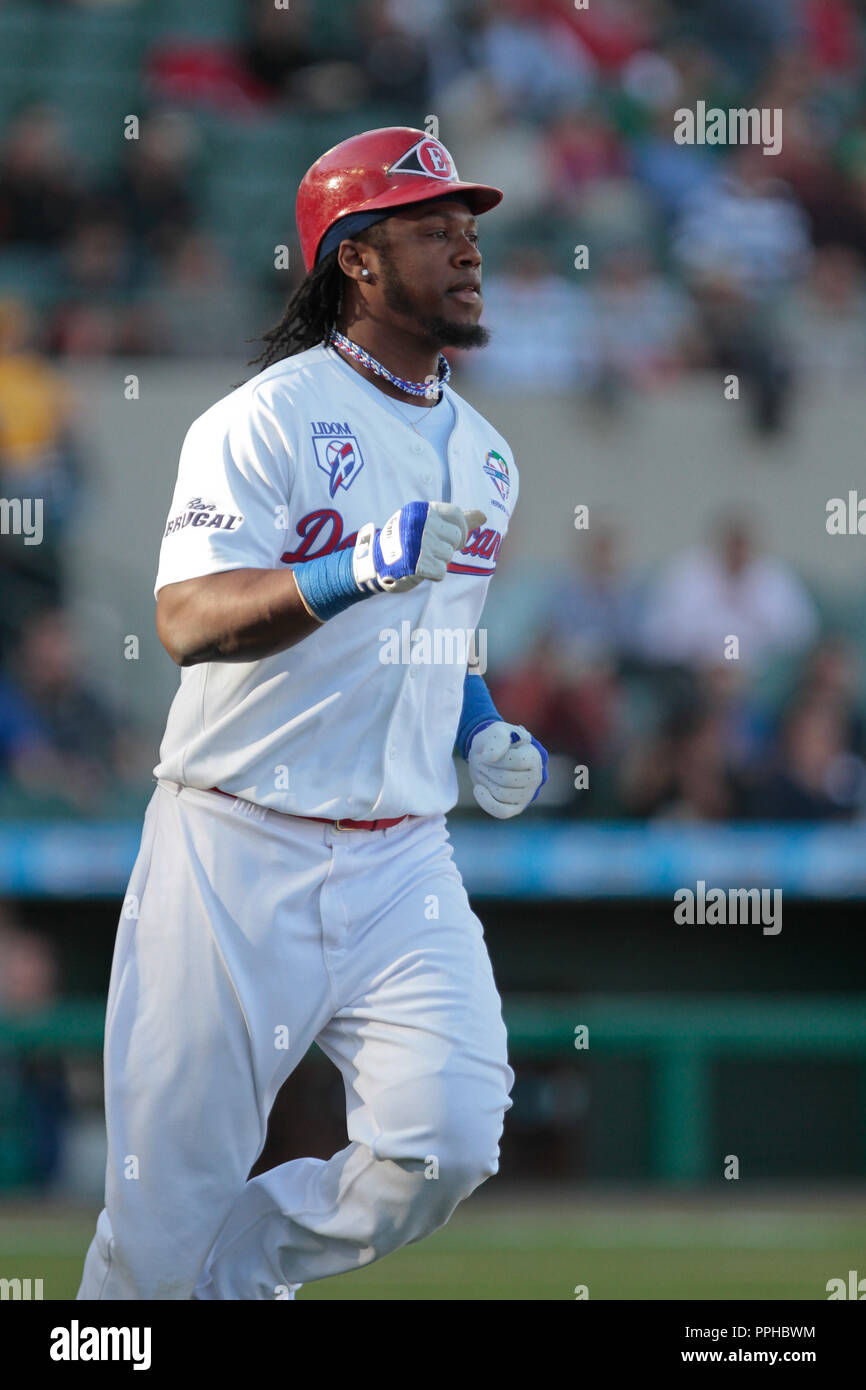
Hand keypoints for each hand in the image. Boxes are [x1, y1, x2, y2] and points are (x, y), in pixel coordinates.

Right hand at [353, 501, 484, 593]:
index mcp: (421, 510)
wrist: (374, 563)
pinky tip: (419, 569)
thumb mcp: (427, 524)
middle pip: (456, 538)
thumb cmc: (405, 542)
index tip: (448, 537)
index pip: (457, 515)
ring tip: (420, 558)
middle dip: (446, 547)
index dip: (458, 530)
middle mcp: (420, 524)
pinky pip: (441, 572)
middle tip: (428, 549)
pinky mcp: (417, 564)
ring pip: (449, 556)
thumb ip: (457, 521)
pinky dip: (432, 574)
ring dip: (438, 562)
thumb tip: (483, 516)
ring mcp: (417, 544)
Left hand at [467, 721, 547, 819]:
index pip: (515, 761)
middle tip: (481, 761)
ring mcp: (527, 794)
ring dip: (485, 781)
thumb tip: (491, 757)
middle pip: (506, 779)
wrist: (489, 755)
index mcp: (534, 757)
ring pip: (501, 794)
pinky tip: (478, 789)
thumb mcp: (496, 731)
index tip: (487, 752)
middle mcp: (536, 778)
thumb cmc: (494, 742)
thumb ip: (498, 739)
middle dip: (487, 769)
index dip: (496, 757)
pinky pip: (502, 812)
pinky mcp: (516, 807)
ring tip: (482, 771)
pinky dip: (486, 802)